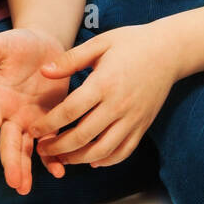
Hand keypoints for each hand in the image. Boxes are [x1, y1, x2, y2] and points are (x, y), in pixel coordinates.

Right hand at [0, 28, 72, 195]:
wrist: (46, 44)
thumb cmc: (20, 44)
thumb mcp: (2, 43)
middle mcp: (12, 115)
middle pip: (9, 142)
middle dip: (10, 163)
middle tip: (14, 183)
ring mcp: (30, 120)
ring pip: (26, 149)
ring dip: (26, 168)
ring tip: (25, 188)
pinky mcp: (50, 121)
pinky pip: (50, 143)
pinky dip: (53, 158)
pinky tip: (59, 171)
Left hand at [30, 23, 176, 170]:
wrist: (169, 50)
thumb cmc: (131, 42)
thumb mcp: (100, 43)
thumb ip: (71, 59)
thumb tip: (44, 72)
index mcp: (104, 83)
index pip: (70, 111)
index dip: (49, 124)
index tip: (34, 129)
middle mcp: (118, 105)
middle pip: (83, 136)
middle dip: (58, 147)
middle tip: (42, 149)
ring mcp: (133, 118)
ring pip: (102, 150)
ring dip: (79, 158)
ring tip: (62, 158)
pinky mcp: (143, 125)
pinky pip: (123, 151)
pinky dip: (106, 160)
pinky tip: (92, 160)